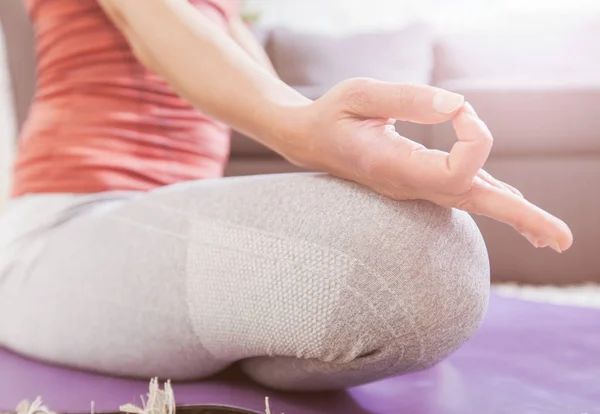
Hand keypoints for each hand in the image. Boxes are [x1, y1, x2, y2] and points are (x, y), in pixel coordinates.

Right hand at [287, 78, 572, 252]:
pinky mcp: (419, 181)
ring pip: (472, 204)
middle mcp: (409, 186)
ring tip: (552, 237)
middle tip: (564, 241)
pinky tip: (516, 204)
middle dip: (521, 218)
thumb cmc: (329, 115)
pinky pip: (462, 194)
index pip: (458, 171)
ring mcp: (415, 188)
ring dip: (516, 216)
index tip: (459, 108)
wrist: (309, 142)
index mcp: (394, 168)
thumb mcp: (357, 93)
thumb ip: (407, 98)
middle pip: (475, 206)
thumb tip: (458, 107)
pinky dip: (494, 200)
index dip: (474, 135)